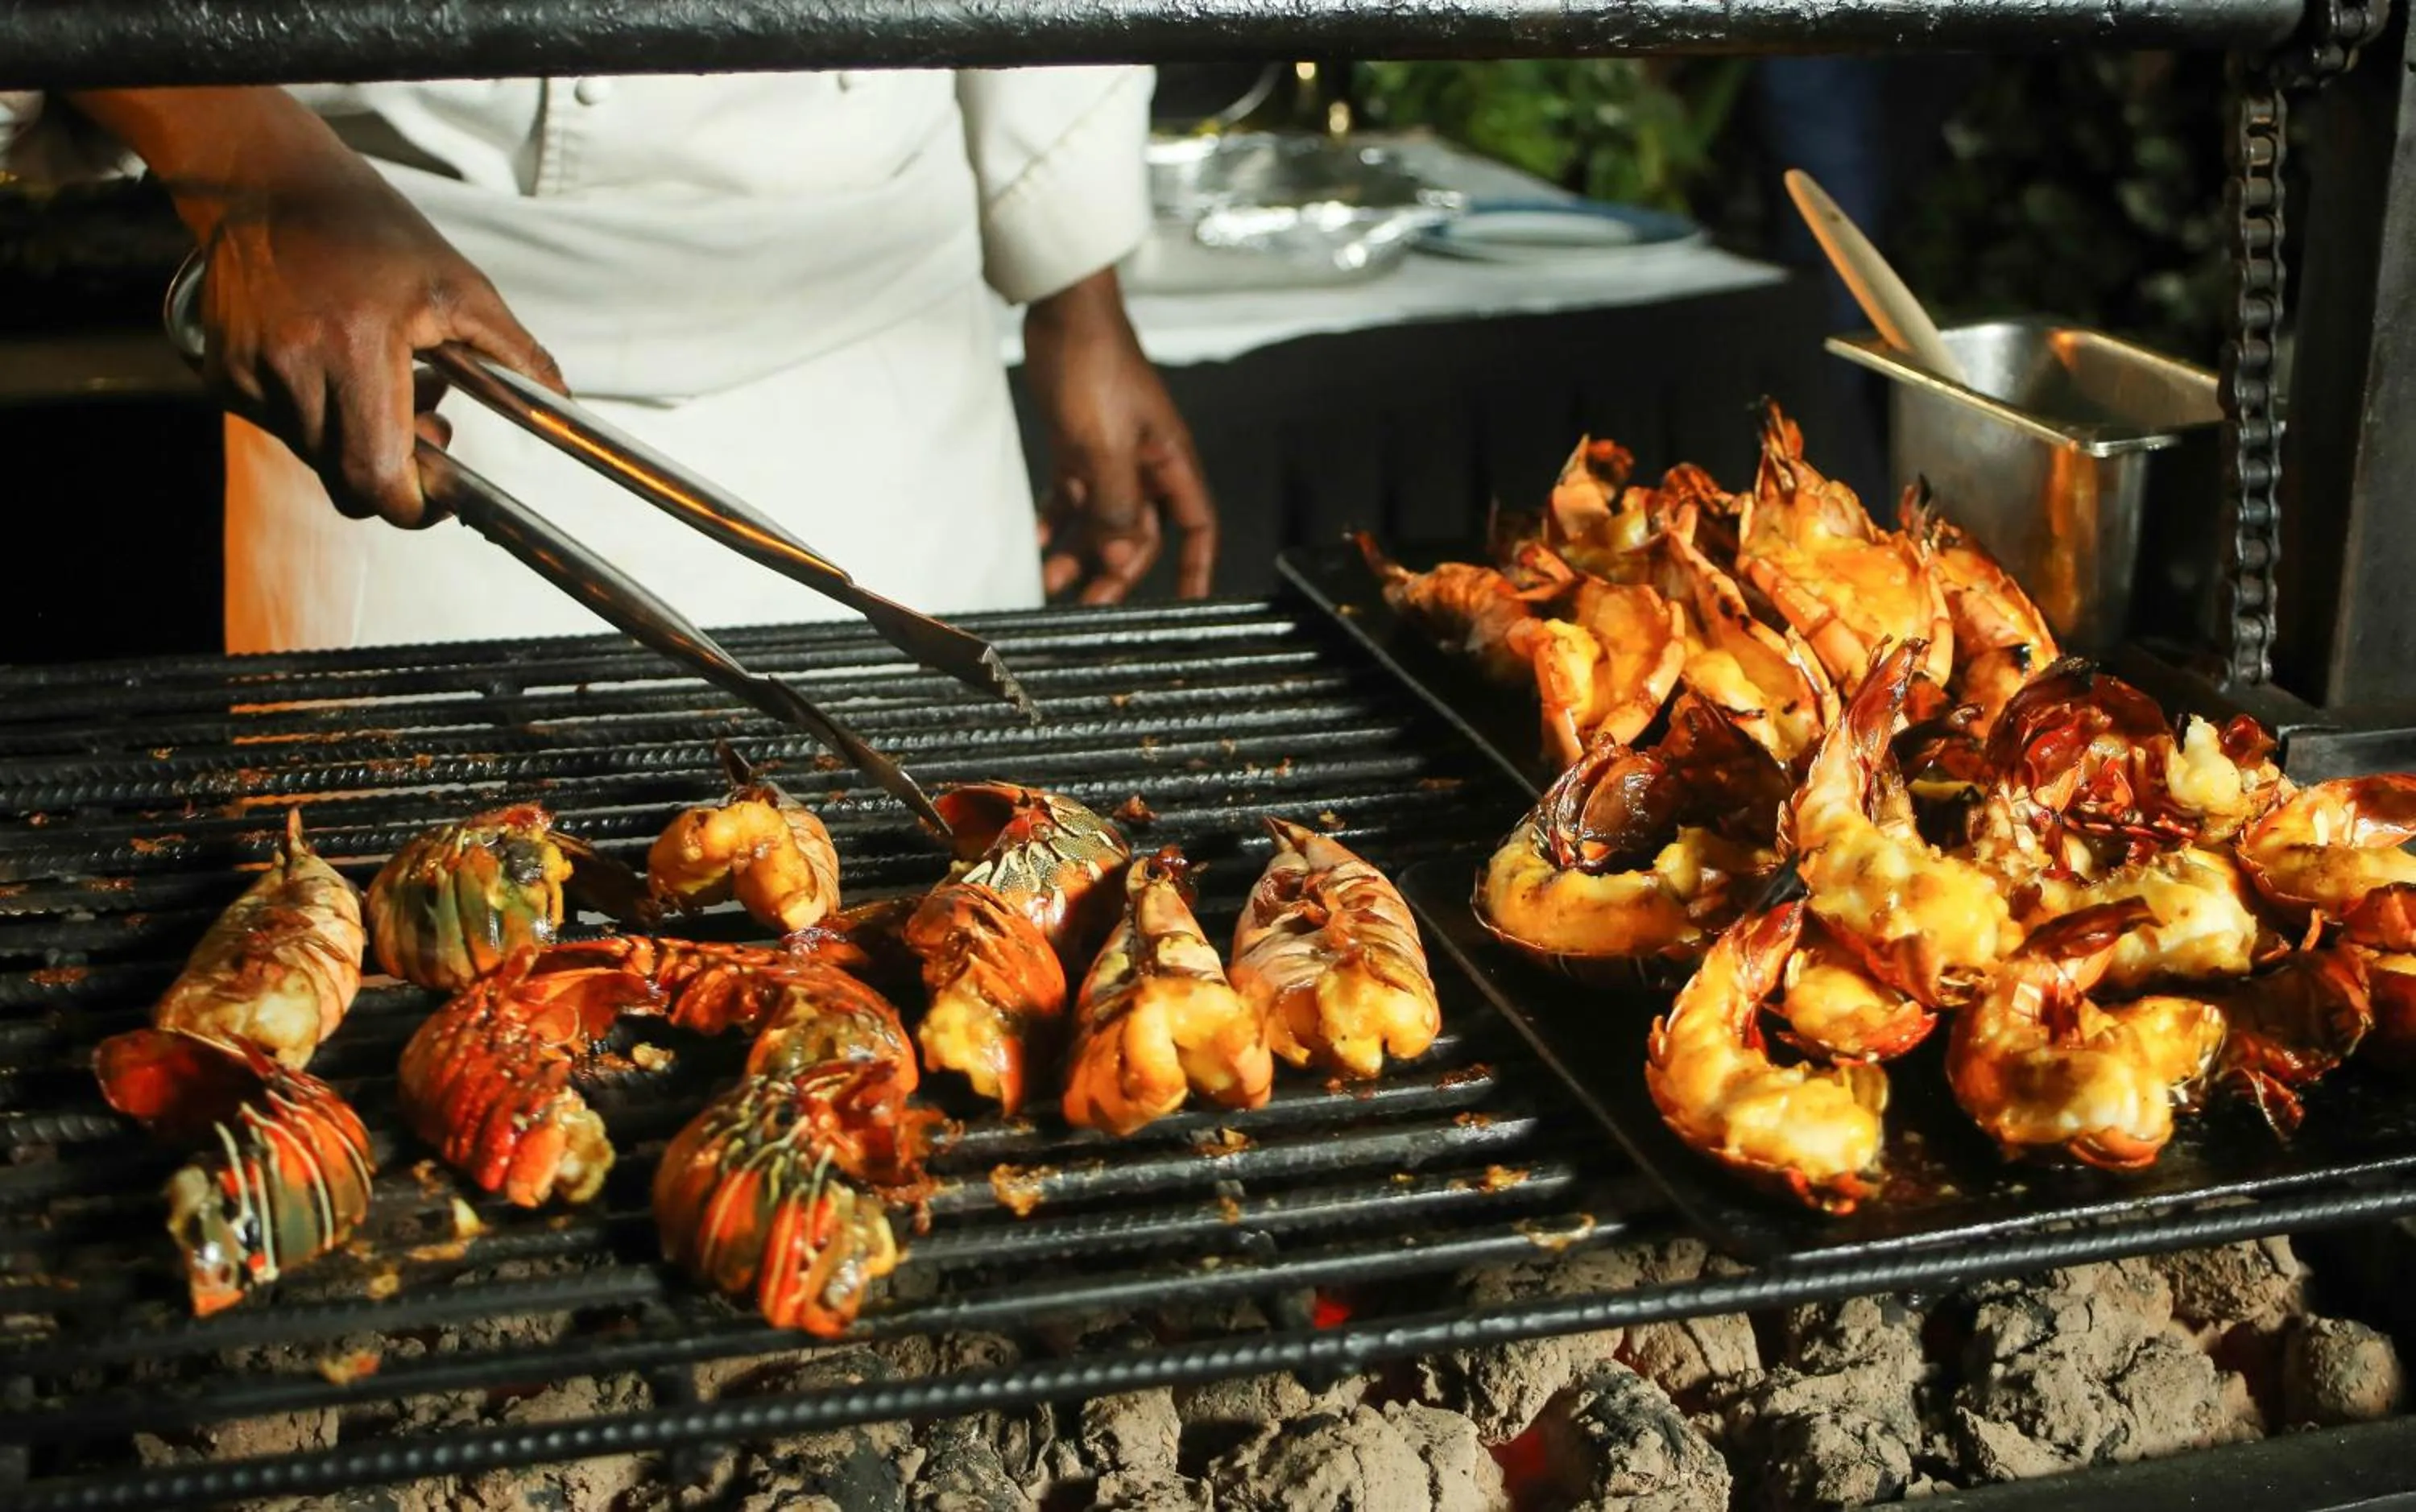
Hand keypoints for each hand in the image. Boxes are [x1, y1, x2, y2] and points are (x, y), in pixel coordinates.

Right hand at [70, 88, 562, 527]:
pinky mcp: (223, 378)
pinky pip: (283, 430)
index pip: (376, 476)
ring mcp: (249, 377)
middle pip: (348, 483)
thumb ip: (514, 354)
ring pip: (317, 459)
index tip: (442, 494)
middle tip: (428, 426)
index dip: (414, 505)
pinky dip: (320, 417)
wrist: (266, 186)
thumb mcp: (459, 285)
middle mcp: (291, 369)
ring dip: (359, 441)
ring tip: (385, 379)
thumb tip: (561, 407)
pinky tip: (337, 367)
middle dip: (394, 473)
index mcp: (353, 348)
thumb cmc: (369, 230)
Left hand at [1022, 269, 1215, 602]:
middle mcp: (1145, 466)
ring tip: (1051, 580)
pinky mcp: (1078, 447)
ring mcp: (1111, 458)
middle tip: (1090, 602)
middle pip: (1141, 535)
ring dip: (1080, 553)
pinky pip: (1073, 499)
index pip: (1197, 528)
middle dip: (1118, 570)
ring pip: (1102, 522)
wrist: (1062, 314)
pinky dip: (1057, 522)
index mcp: (1170, 463)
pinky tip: (1039, 541)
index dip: (1196, 569)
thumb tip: (1119, 560)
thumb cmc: (1096, 367)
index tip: (1190, 606)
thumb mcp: (1106, 447)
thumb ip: (1116, 507)